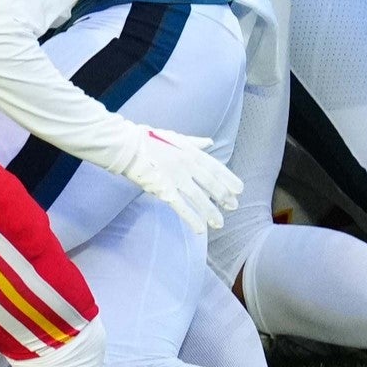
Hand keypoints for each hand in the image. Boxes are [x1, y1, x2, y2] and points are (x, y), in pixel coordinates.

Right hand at [114, 126, 242, 233]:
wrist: (127, 146)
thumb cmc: (150, 140)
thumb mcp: (176, 137)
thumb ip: (195, 142)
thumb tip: (210, 142)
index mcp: (190, 152)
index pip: (215, 167)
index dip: (229, 179)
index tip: (239, 190)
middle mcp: (187, 164)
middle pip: (210, 183)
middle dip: (223, 196)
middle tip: (233, 207)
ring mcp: (175, 177)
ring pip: (198, 197)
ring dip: (211, 211)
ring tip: (219, 223)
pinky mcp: (163, 189)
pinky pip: (181, 206)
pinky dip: (192, 218)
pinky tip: (201, 229)